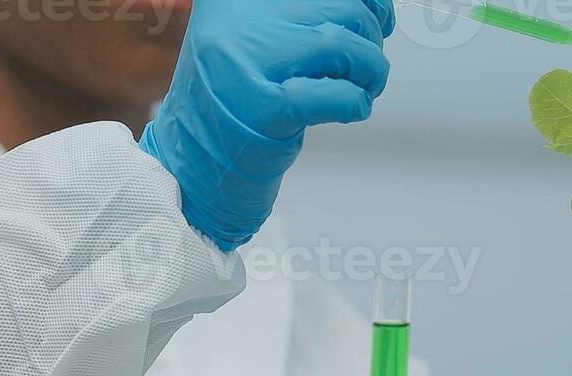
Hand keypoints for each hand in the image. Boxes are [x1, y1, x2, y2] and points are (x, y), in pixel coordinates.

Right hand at [140, 0, 392, 249]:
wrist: (194, 164)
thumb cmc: (235, 103)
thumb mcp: (260, 43)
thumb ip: (306, 19)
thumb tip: (375, 7)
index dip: (365, 2)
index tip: (377, 17)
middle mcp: (237, 19)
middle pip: (341, 8)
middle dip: (368, 39)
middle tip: (364, 66)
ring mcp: (250, 62)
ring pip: (343, 44)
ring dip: (370, 70)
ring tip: (361, 87)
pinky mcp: (265, 107)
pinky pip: (339, 93)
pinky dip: (356, 102)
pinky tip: (349, 108)